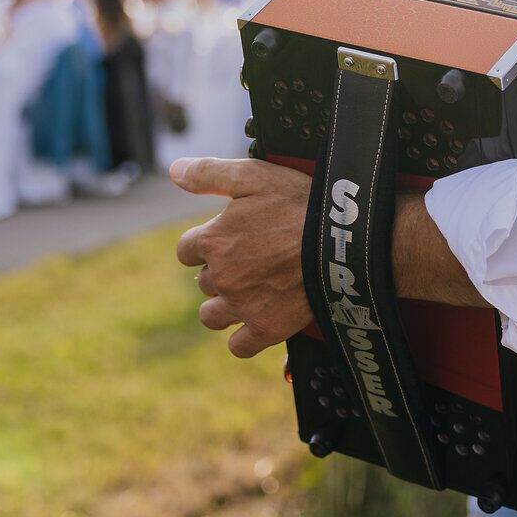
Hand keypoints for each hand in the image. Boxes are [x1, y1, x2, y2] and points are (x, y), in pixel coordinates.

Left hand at [172, 157, 314, 358]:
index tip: (226, 239)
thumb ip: (209, 173)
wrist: (343, 241)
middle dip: (219, 272)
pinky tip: (256, 322)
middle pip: (202, 281)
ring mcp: (242, 305)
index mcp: (212, 240)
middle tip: (249, 260)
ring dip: (223, 306)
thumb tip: (174, 170)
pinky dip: (244, 337)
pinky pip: (239, 345)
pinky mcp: (266, 328)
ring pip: (211, 315)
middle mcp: (220, 276)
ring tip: (247, 293)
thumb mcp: (253, 175)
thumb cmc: (299, 204)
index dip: (205, 243)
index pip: (186, 250)